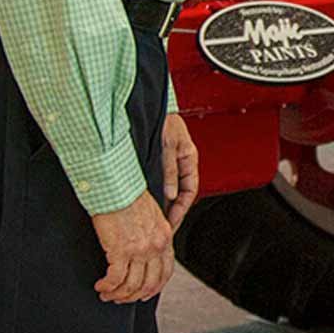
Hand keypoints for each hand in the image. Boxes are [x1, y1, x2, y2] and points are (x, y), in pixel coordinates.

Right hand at [91, 191, 173, 303]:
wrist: (115, 186)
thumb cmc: (127, 194)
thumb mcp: (151, 214)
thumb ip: (152, 232)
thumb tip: (145, 246)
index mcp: (164, 236)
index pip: (165, 271)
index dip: (155, 287)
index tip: (144, 294)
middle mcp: (155, 246)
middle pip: (149, 283)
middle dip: (134, 295)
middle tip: (121, 298)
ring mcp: (139, 250)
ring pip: (132, 285)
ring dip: (118, 294)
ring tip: (107, 294)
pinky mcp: (120, 251)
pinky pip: (115, 279)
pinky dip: (107, 287)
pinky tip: (100, 286)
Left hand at [161, 113, 200, 227]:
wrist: (150, 104)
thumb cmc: (163, 117)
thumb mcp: (168, 145)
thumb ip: (169, 169)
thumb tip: (171, 194)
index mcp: (189, 159)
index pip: (190, 192)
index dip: (181, 210)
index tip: (171, 224)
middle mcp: (181, 162)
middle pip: (179, 194)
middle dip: (171, 212)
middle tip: (161, 229)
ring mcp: (169, 162)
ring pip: (168, 190)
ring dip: (161, 204)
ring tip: (152, 220)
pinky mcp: (156, 160)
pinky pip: (157, 182)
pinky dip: (152, 194)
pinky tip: (144, 202)